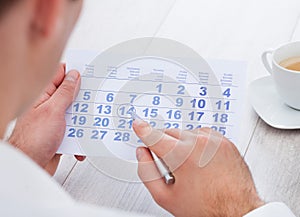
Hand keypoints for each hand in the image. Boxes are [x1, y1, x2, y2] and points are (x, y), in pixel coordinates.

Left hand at [8, 64, 84, 174]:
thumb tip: (73, 77)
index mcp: (44, 96)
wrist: (30, 166)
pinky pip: (76, 132)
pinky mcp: (61, 135)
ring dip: (84, 123)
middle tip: (92, 102)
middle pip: (72, 96)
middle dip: (84, 101)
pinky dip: (81, 138)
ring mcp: (56, 121)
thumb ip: (65, 93)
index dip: (74, 73)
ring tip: (87, 127)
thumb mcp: (53, 111)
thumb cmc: (32, 141)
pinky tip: (80, 144)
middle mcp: (50, 107)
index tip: (89, 74)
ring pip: (77, 115)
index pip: (60, 76)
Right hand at [133, 120, 263, 216]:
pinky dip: (197, 143)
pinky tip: (200, 161)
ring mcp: (214, 140)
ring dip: (181, 144)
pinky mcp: (225, 141)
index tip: (138, 125)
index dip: (143, 130)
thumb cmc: (206, 207)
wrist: (238, 209)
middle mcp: (199, 142)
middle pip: (169, 133)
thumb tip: (142, 154)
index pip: (154, 136)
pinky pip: (203, 134)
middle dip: (164, 145)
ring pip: (186, 133)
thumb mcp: (166, 197)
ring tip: (190, 166)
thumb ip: (147, 172)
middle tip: (171, 166)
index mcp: (182, 155)